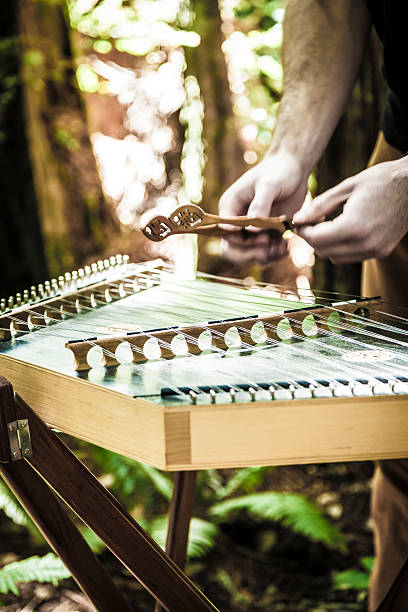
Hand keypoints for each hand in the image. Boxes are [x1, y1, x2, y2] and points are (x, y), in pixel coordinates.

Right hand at [219, 152, 307, 263]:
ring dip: (263, 256)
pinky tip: (285, 247)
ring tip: (281, 248)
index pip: (225, 233)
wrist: (294, 169)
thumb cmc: (279, 171)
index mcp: (230, 206)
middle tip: (268, 248)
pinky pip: (263, 253)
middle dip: (249, 253)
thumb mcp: (269, 185)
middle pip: (231, 249)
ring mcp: (249, 229)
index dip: (240, 241)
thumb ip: (259, 206)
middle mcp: (235, 220)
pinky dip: (273, 255)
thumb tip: (250, 230)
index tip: (261, 237)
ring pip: (247, 255)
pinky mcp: (264, 234)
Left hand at [293, 158, 407, 263]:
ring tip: (326, 225)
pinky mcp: (381, 252)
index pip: (316, 239)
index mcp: (354, 226)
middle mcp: (365, 243)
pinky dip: (341, 248)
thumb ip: (320, 205)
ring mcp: (374, 250)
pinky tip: (342, 230)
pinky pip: (351, 257)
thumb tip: (298, 219)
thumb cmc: (381, 181)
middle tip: (309, 223)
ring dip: (326, 245)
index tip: (299, 221)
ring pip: (336, 258)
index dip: (303, 231)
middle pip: (323, 252)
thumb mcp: (346, 187)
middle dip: (312, 239)